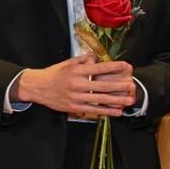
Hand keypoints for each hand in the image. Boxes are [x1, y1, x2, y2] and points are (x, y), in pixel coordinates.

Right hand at [12, 54, 135, 115]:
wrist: (37, 87)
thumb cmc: (55, 73)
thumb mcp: (68, 63)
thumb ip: (84, 60)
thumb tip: (98, 57)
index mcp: (77, 71)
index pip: (99, 68)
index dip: (113, 67)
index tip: (126, 65)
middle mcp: (77, 84)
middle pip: (102, 85)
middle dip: (119, 86)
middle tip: (132, 85)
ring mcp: (76, 97)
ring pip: (100, 100)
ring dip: (116, 100)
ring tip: (129, 100)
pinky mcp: (74, 107)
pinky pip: (93, 110)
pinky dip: (106, 111)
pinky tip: (117, 112)